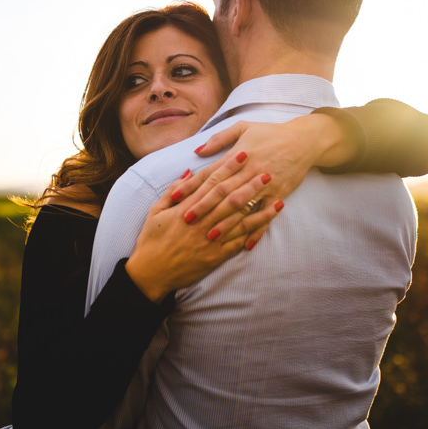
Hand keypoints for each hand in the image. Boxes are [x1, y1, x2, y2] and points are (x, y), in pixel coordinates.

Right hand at [124, 159, 282, 302]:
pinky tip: (268, 220)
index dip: (228, 167)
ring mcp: (210, 240)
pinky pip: (239, 241)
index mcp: (186, 208)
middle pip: (230, 198)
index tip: (242, 154)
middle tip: (266, 169)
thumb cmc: (151, 241)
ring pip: (239, 219)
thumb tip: (188, 173)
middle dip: (249, 183)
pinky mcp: (215, 256)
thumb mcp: (155, 212)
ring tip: (276, 193)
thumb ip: (172, 191)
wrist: (151, 274)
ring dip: (258, 205)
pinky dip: (255, 230)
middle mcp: (201, 222)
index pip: (211, 182)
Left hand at [190, 113, 357, 219]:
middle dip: (203, 206)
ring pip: (242, 205)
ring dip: (226, 221)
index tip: (174, 198)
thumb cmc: (270, 133)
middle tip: (186, 221)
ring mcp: (264, 184)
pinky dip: (257, 230)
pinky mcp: (279, 194)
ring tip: (210, 235)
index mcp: (237, 156)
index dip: (191, 186)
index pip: (210, 173)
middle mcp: (248, 171)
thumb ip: (219, 139)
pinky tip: (246, 244)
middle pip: (222, 191)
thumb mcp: (244, 128)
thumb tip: (197, 151)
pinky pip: (265, 215)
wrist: (303, 140)